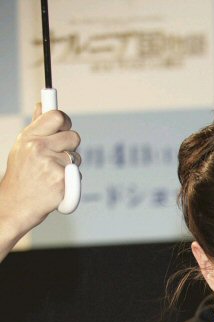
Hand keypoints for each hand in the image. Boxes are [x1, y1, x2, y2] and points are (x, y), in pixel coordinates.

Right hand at [0, 105, 80, 246]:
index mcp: (30, 136)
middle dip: (71, 146)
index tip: (65, 127)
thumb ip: (36, 127)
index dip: (65, 121)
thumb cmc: (21, 175)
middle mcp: (39, 147)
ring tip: (53, 174)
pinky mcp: (61, 181)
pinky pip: (77, 175)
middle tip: (59, 156)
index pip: (57, 116)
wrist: (16, 204)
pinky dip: (71, 181)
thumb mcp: (22, 146)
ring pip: (76, 157)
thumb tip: (43, 104)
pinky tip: (57, 186)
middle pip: (74, 136)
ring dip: (71, 165)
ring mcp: (51, 164)